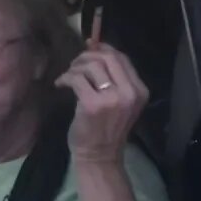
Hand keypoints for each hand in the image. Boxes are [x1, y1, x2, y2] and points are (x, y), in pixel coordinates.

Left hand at [54, 43, 148, 163]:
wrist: (99, 155)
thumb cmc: (106, 128)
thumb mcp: (119, 101)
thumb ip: (113, 77)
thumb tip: (95, 45)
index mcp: (139, 90)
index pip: (122, 58)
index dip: (103, 48)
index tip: (89, 48)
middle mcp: (130, 92)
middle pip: (108, 57)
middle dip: (88, 56)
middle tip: (75, 65)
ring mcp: (113, 99)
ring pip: (92, 65)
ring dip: (75, 67)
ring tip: (68, 76)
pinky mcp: (93, 105)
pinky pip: (77, 78)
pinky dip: (65, 78)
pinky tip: (60, 85)